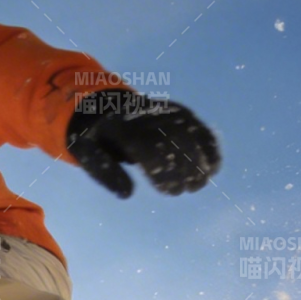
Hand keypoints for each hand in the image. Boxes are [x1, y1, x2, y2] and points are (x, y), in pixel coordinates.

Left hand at [65, 89, 220, 197]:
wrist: (106, 105)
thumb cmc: (97, 137)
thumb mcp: (87, 153)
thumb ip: (106, 173)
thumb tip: (127, 194)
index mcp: (124, 127)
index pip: (152, 149)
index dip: (165, 172)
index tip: (170, 192)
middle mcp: (149, 116)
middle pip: (176, 140)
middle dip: (187, 167)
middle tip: (190, 189)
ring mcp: (166, 112)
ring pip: (191, 133)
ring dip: (201, 159)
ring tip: (200, 183)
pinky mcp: (180, 113)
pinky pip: (198, 127)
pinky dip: (209, 146)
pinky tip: (213, 168)